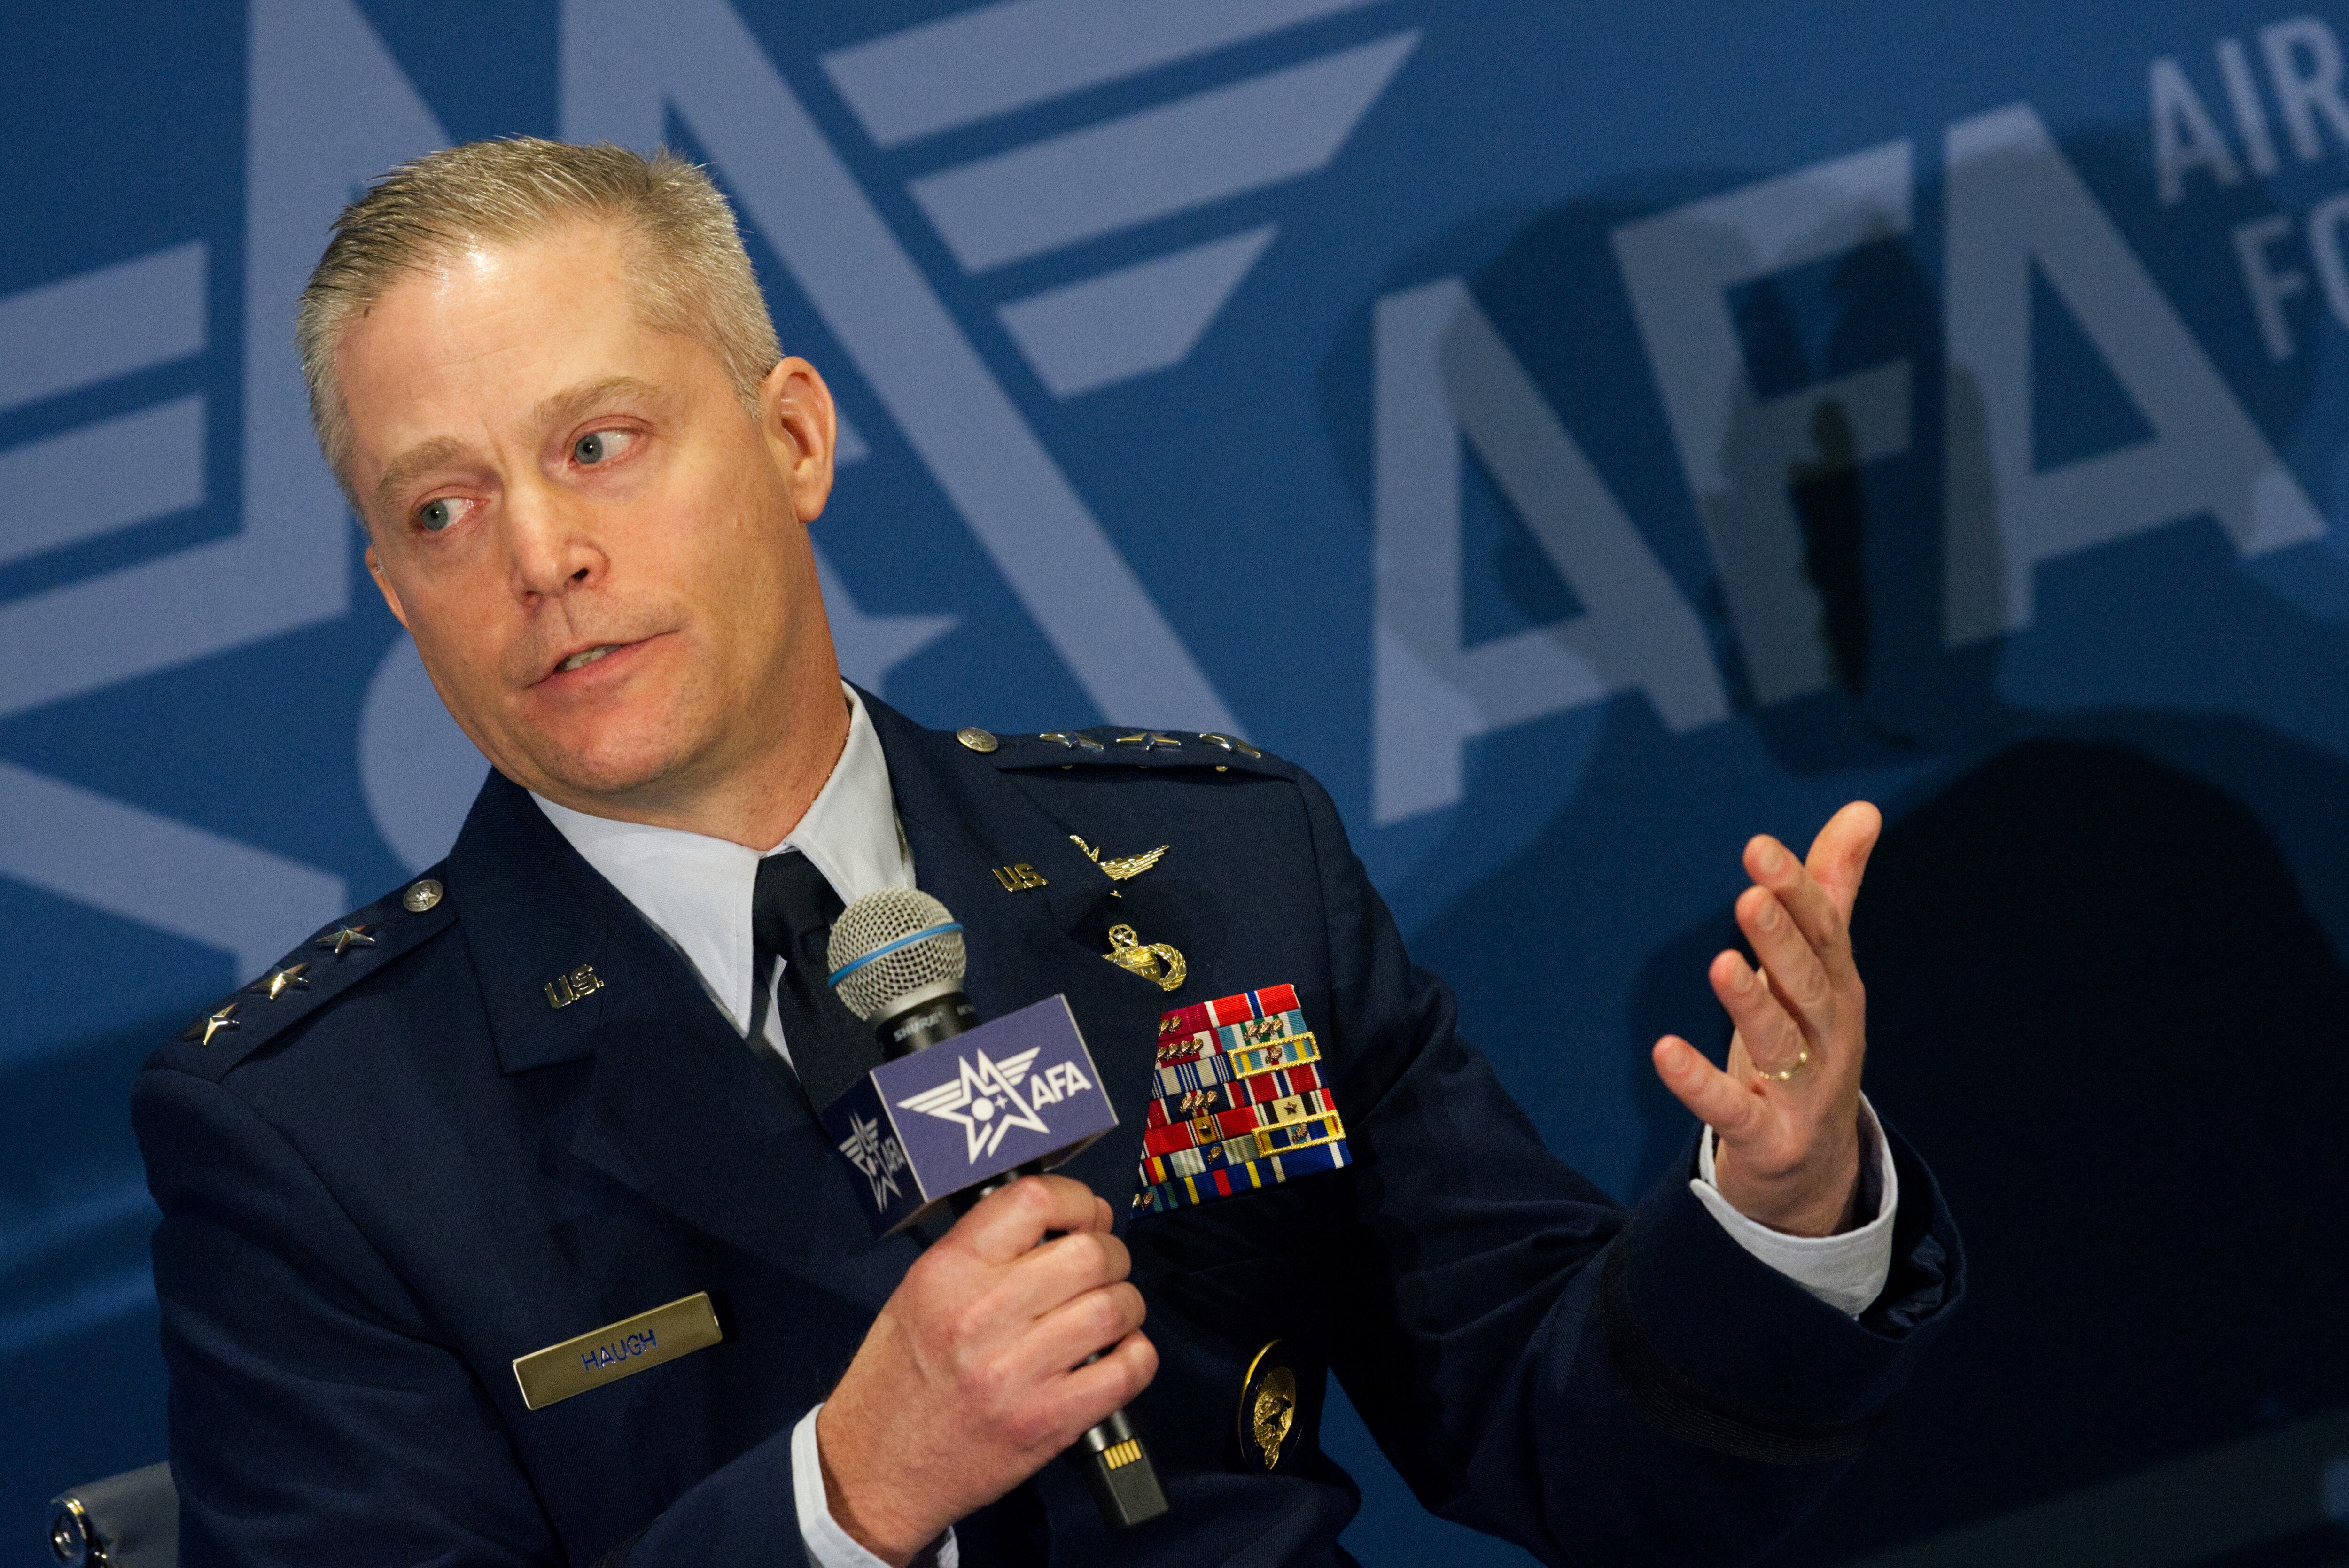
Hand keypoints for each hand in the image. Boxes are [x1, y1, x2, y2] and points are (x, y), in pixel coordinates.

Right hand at [815, 1176, 1156, 1564]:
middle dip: (1111, 1254)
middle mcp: (982, 1316)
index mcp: (947, 1273)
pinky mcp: (1046, 1423)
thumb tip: (1062, 1223)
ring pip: (1115, 1307)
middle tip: (1102, 1270)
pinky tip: (1118, 1356)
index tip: (1085, 1216)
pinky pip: (1126, 1371)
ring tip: (1109, 1315)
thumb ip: (984, 1252)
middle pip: (1090, 1253)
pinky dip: (1136, 1357)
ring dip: (1126, 1305)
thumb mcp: (919, 1293)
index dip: (1078, 1200)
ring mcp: (1016, 1373)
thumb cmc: (897, 1379)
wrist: (873, 1469)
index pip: (1035, 1200)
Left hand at [1650, 801, 1880, 1237]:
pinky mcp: (1768, 1141)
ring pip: (1780, 1043)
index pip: (1825, 935)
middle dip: (1783, 941)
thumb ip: (1832, 893)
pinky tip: (1664, 1051)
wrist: (1815, 1170)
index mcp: (1839, 992)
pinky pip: (1732, 1111)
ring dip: (1751, 1004)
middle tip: (1751, 896)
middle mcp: (1830, 1039)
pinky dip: (1700, 1084)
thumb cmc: (1808, 1049)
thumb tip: (1863, 809)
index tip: (1759, 850)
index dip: (1796, 892)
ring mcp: (1803, 1094)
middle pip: (1809, 985)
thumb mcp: (1820, 974)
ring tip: (1721, 963)